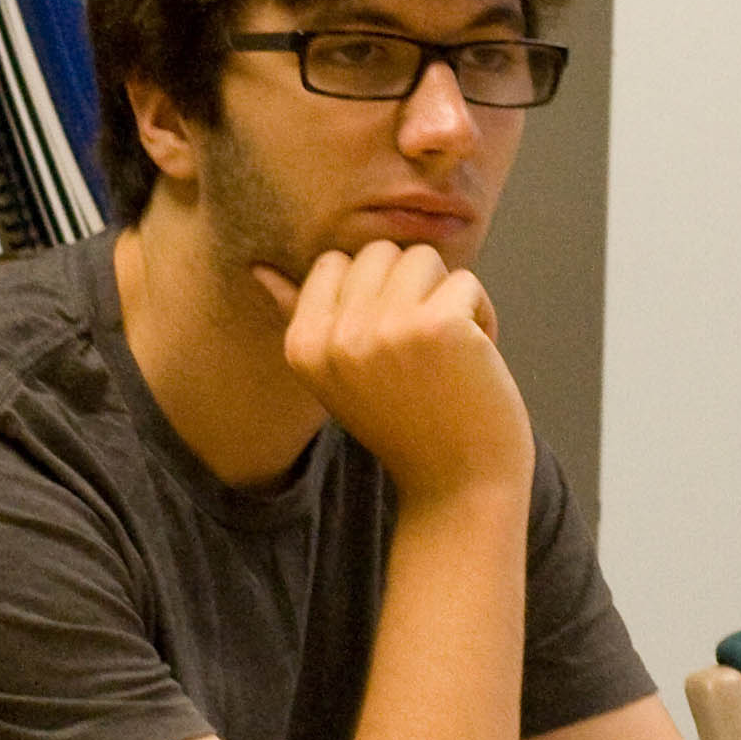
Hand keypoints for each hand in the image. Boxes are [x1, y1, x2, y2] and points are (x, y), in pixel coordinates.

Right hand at [254, 241, 531, 505]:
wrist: (458, 486)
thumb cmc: (406, 423)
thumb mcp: (339, 375)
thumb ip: (302, 318)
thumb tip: (258, 269)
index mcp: (301, 346)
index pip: (334, 262)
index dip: (374, 295)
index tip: (389, 348)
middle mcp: (335, 338)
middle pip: (380, 253)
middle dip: (412, 290)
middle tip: (423, 350)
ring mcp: (384, 330)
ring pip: (424, 258)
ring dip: (449, 298)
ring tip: (450, 352)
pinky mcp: (437, 326)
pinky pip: (466, 282)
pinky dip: (482, 316)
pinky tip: (476, 360)